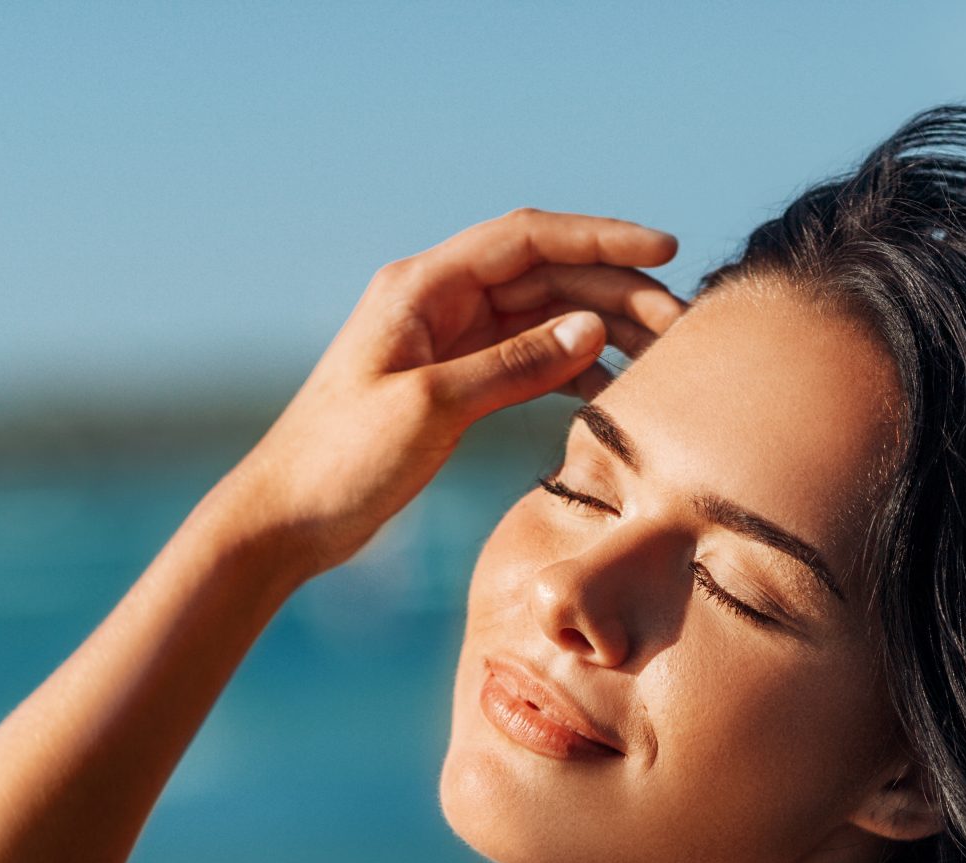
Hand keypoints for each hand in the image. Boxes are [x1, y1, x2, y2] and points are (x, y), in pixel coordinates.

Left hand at [213, 208, 685, 575]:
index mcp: (423, 286)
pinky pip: (528, 362)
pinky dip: (572, 370)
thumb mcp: (432, 409)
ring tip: (662, 357)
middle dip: (616, 290)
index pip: (528, 238)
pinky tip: (613, 393)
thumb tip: (592, 326)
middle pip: (546, 275)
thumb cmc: (340, 460)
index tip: (666, 251)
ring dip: (602, 330)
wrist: (284, 520)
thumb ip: (514, 364)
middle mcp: (439, 302)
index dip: (601, 239)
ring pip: (544, 318)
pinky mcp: (454, 386)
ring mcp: (448, 343)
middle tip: (681, 324)